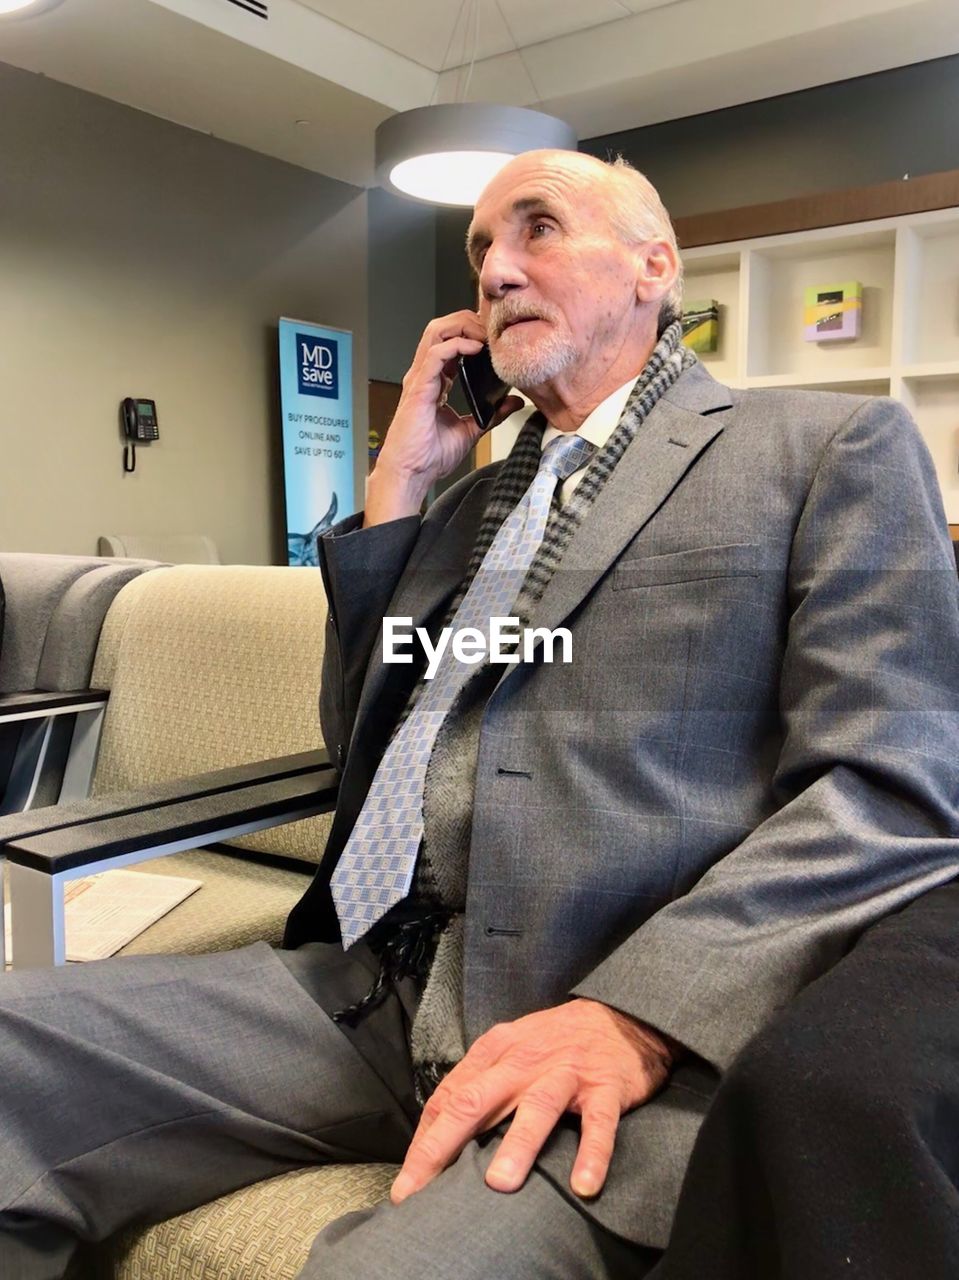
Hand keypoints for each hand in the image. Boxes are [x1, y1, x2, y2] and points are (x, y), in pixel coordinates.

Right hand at [365, 310, 522, 525]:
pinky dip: (456, 345)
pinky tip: (475, 349)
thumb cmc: (429, 456)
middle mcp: (425, 375)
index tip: (495, 337)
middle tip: (493, 330)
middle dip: (468, 321)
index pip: (451, 342)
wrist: (411, 473)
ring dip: (463, 327)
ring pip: (436, 332)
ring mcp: (419, 378)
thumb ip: (491, 414)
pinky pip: (435, 354)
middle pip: (442, 328)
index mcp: (435, 381)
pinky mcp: (418, 387)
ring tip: (485, 335)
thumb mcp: (471, 430)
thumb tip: (513, 402)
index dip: (472, 333)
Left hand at [391, 998, 677, 1203]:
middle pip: (476, 1101)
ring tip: (499, 1184)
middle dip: (442, 1147)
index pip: (449, 1098)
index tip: (406, 1185)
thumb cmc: (557, 1043)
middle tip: (419, 1190)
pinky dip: (592, 1154)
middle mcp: (524, 1060)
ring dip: (517, 1144)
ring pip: (537, 1107)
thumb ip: (481, 1086)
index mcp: (496, 1052)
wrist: (622, 1016)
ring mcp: (566, 1072)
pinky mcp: (605, 1086)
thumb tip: (439, 1136)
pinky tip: (583, 1186)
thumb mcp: (512, 1052)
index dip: (424, 1141)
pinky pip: (599, 1123)